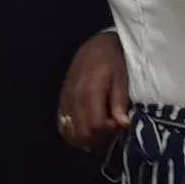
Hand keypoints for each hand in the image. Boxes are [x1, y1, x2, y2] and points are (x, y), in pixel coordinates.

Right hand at [57, 31, 130, 150]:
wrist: (95, 46)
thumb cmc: (112, 60)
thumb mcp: (121, 78)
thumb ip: (119, 101)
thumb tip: (123, 124)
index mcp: (90, 92)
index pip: (95, 125)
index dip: (108, 131)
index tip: (118, 124)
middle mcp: (74, 99)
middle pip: (82, 132)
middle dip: (98, 138)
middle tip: (110, 130)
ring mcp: (65, 101)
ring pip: (70, 132)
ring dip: (85, 138)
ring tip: (99, 132)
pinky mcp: (61, 101)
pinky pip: (62, 125)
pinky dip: (73, 133)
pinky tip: (85, 129)